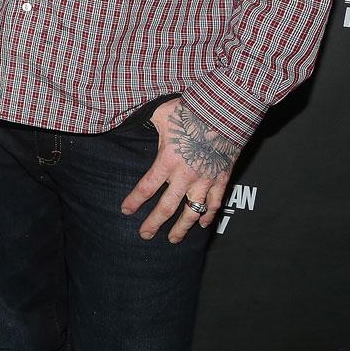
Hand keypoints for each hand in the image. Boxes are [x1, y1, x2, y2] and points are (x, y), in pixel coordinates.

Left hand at [121, 97, 240, 242]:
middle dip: (154, 223)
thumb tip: (136, 118)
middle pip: (167, 207)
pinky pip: (215, 203)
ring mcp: (205, 180)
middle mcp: (185, 176)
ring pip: (192, 211)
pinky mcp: (222, 179)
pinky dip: (209, 215)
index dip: (134, 201)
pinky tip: (203, 224)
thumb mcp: (161, 115)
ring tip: (173, 239)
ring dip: (182, 227)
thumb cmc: (189, 111)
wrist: (223, 112)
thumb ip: (150, 123)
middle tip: (145, 235)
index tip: (126, 211)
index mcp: (167, 161)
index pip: (146, 187)